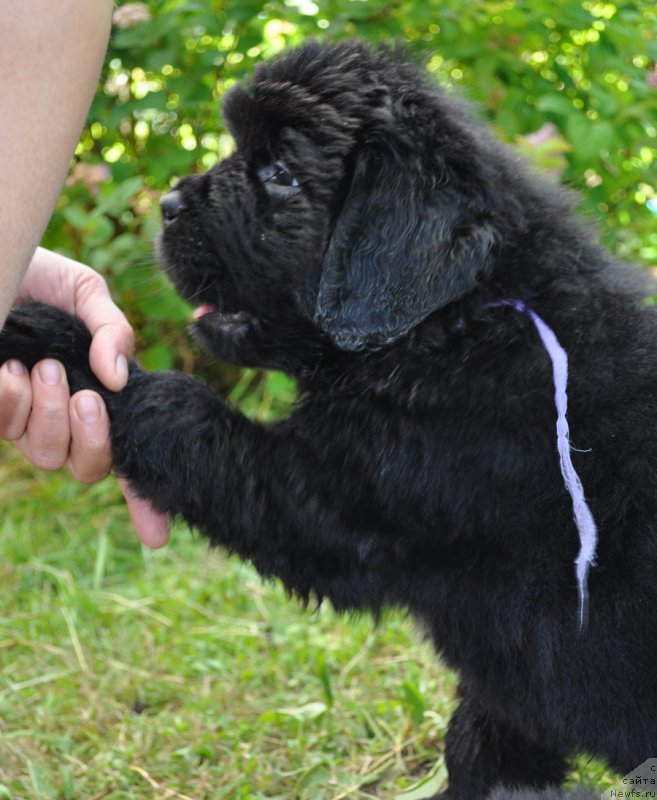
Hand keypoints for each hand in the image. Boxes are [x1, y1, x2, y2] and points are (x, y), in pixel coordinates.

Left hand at [0, 249, 169, 547]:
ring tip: (43, 368)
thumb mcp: (88, 295)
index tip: (158, 536)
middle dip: (91, 438)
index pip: (125, 458)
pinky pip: (0, 427)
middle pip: (86, 467)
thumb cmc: (39, 278)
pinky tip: (9, 368)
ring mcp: (23, 418)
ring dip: (48, 413)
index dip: (144, 502)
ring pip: (44, 453)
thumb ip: (114, 332)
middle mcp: (62, 418)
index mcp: (97, 398)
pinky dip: (10, 400)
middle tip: (84, 394)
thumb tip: (117, 378)